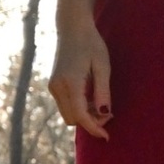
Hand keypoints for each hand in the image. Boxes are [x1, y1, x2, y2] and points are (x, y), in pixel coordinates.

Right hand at [48, 21, 112, 139]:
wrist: (72, 27)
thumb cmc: (91, 43)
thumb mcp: (102, 66)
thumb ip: (103, 91)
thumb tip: (104, 114)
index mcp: (70, 82)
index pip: (80, 115)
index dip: (94, 128)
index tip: (107, 136)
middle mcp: (57, 86)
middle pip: (73, 119)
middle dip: (90, 122)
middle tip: (109, 113)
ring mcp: (53, 86)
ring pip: (68, 114)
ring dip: (84, 116)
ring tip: (101, 104)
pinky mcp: (53, 85)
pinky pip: (66, 106)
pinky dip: (78, 108)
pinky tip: (91, 98)